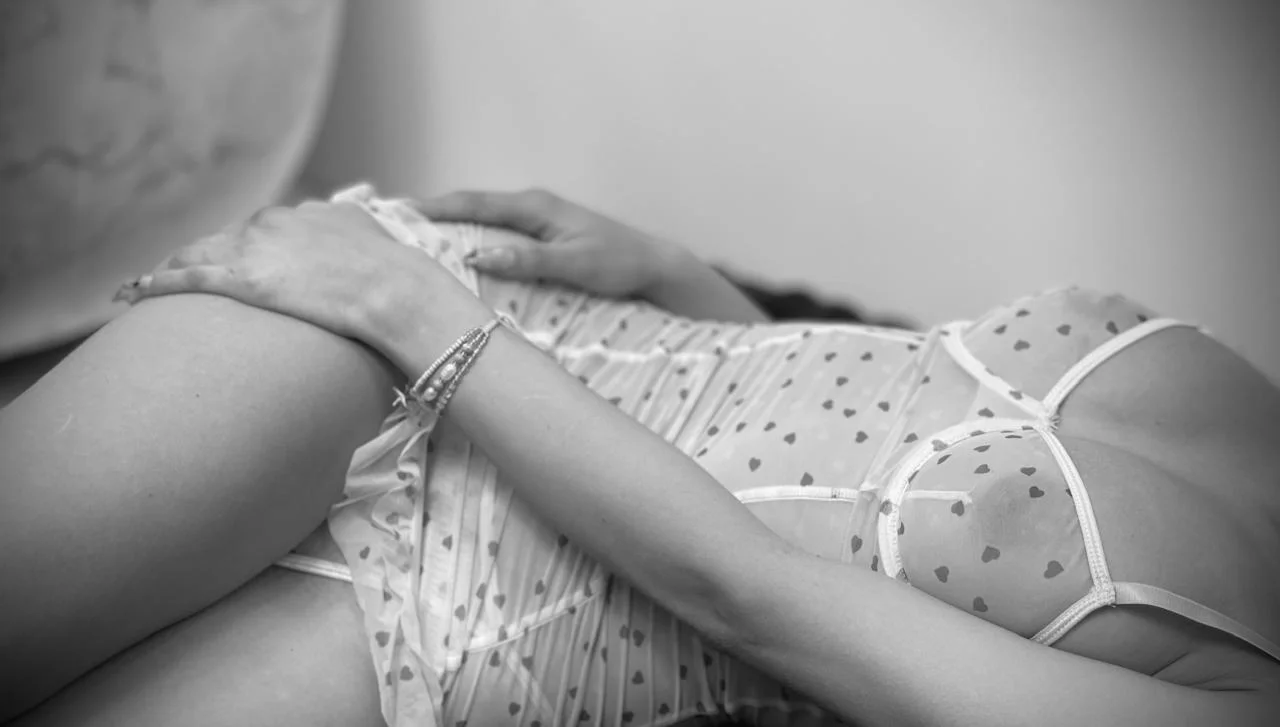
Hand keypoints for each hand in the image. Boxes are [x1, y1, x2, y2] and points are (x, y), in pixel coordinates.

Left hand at [113, 200, 457, 344]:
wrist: (399, 293)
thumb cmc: (403, 282)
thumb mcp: (382, 249)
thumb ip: (362, 245)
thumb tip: (369, 253)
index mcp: (308, 214)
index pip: (263, 231)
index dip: (243, 250)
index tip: (234, 264)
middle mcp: (274, 222)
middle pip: (226, 240)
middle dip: (205, 259)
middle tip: (182, 279)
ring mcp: (256, 249)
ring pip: (199, 255)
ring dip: (170, 269)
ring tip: (143, 288)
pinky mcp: (243, 279)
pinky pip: (187, 279)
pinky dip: (156, 283)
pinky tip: (133, 293)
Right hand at [415, 189, 685, 298]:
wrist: (651, 265)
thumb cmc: (618, 264)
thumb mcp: (573, 265)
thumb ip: (528, 261)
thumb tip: (479, 255)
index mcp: (535, 207)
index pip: (473, 202)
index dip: (434, 207)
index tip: (397, 211)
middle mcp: (532, 206)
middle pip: (470, 205)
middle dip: (430, 212)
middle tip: (388, 223)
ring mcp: (536, 219)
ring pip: (480, 217)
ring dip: (447, 224)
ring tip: (409, 236)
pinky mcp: (540, 234)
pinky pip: (494, 229)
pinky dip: (469, 234)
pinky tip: (452, 251)